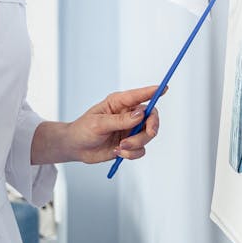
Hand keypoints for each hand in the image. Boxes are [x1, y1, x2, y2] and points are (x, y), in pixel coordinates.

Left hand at [39, 85, 162, 164]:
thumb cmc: (83, 130)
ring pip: (147, 135)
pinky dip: (132, 153)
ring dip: (136, 143)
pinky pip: (141, 149)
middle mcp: (128, 114)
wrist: (76, 148)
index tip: (164, 88)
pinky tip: (118, 152)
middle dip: (151, 126)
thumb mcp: (99, 124)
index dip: (153, 91)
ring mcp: (130, 129)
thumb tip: (140, 115)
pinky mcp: (130, 143)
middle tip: (149, 133)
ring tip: (120, 147)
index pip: (139, 95)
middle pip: (151, 116)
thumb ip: (120, 120)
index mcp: (119, 103)